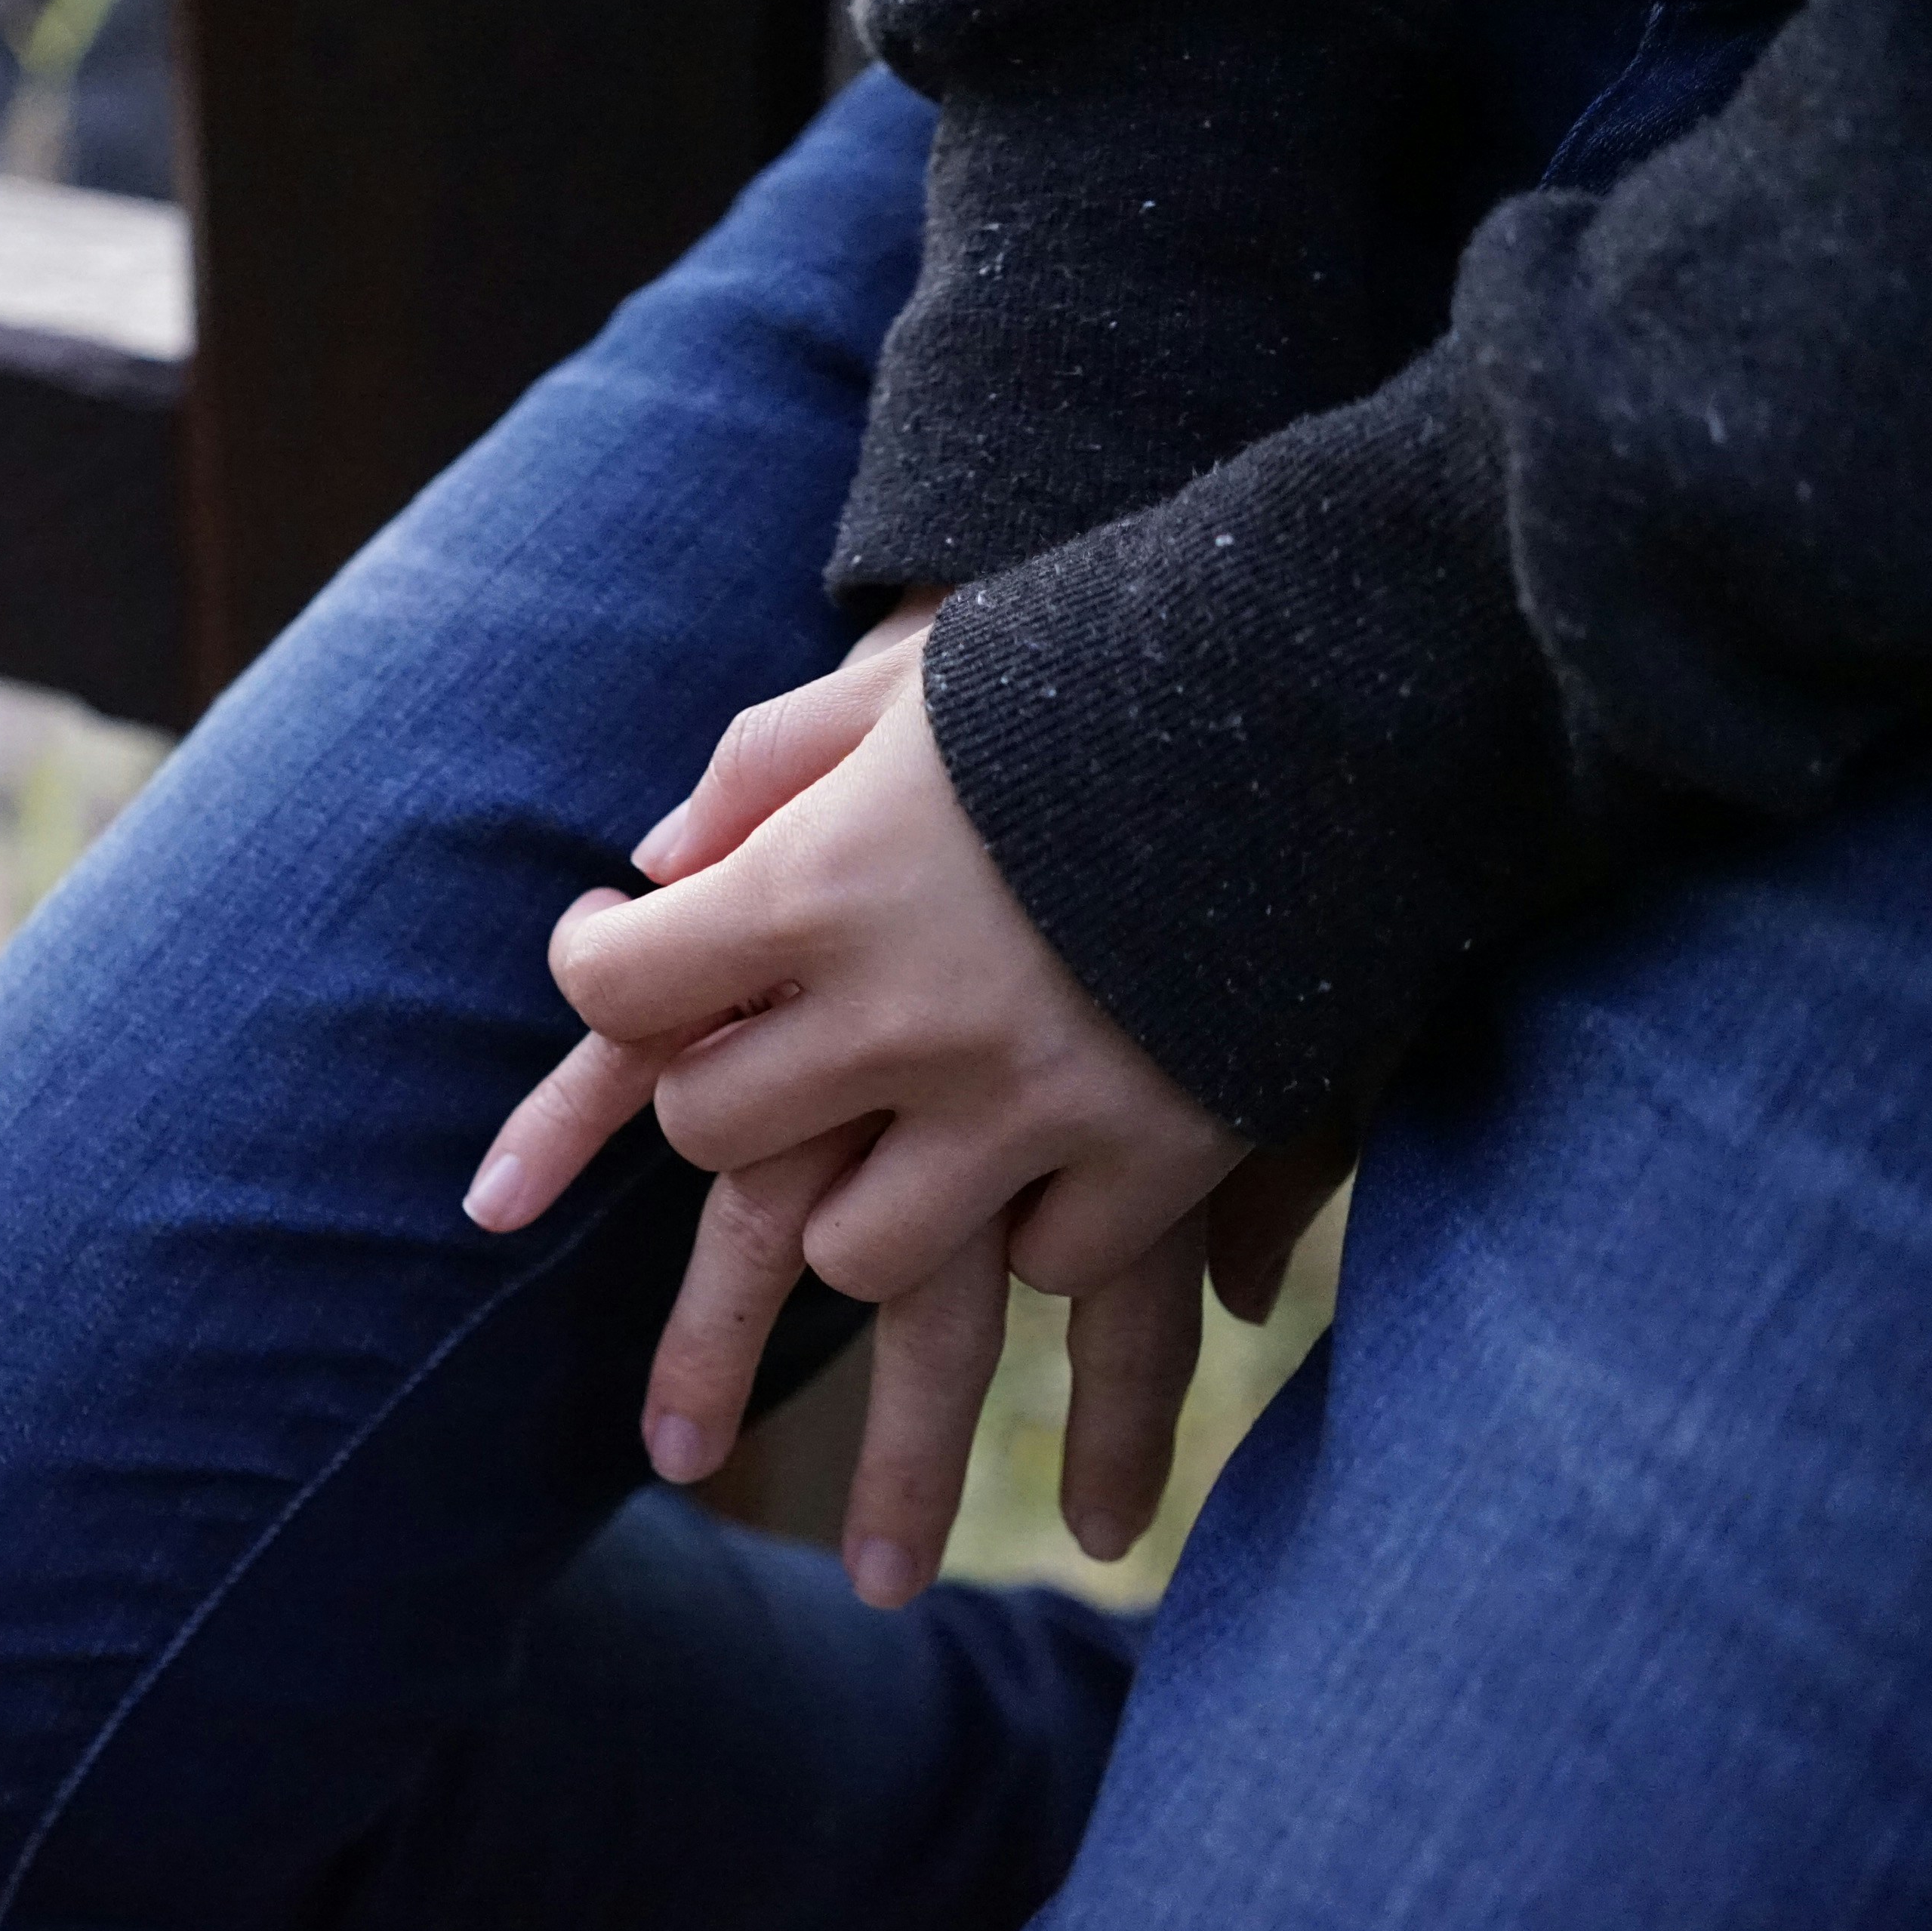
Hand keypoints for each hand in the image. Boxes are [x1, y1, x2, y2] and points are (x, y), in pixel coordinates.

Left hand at [469, 601, 1246, 1601]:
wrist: (1331, 692)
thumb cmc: (1092, 668)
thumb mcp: (902, 684)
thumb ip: (761, 768)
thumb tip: (656, 868)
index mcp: (821, 886)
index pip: (622, 991)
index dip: (600, 966)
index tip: (618, 941)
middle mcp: (903, 1015)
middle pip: (718, 1136)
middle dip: (727, 1097)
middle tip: (771, 1049)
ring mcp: (1031, 1103)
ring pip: (862, 1253)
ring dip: (869, 1205)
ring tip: (907, 1139)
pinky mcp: (1157, 1155)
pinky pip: (1051, 1263)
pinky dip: (1048, 1224)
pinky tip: (1069, 1154)